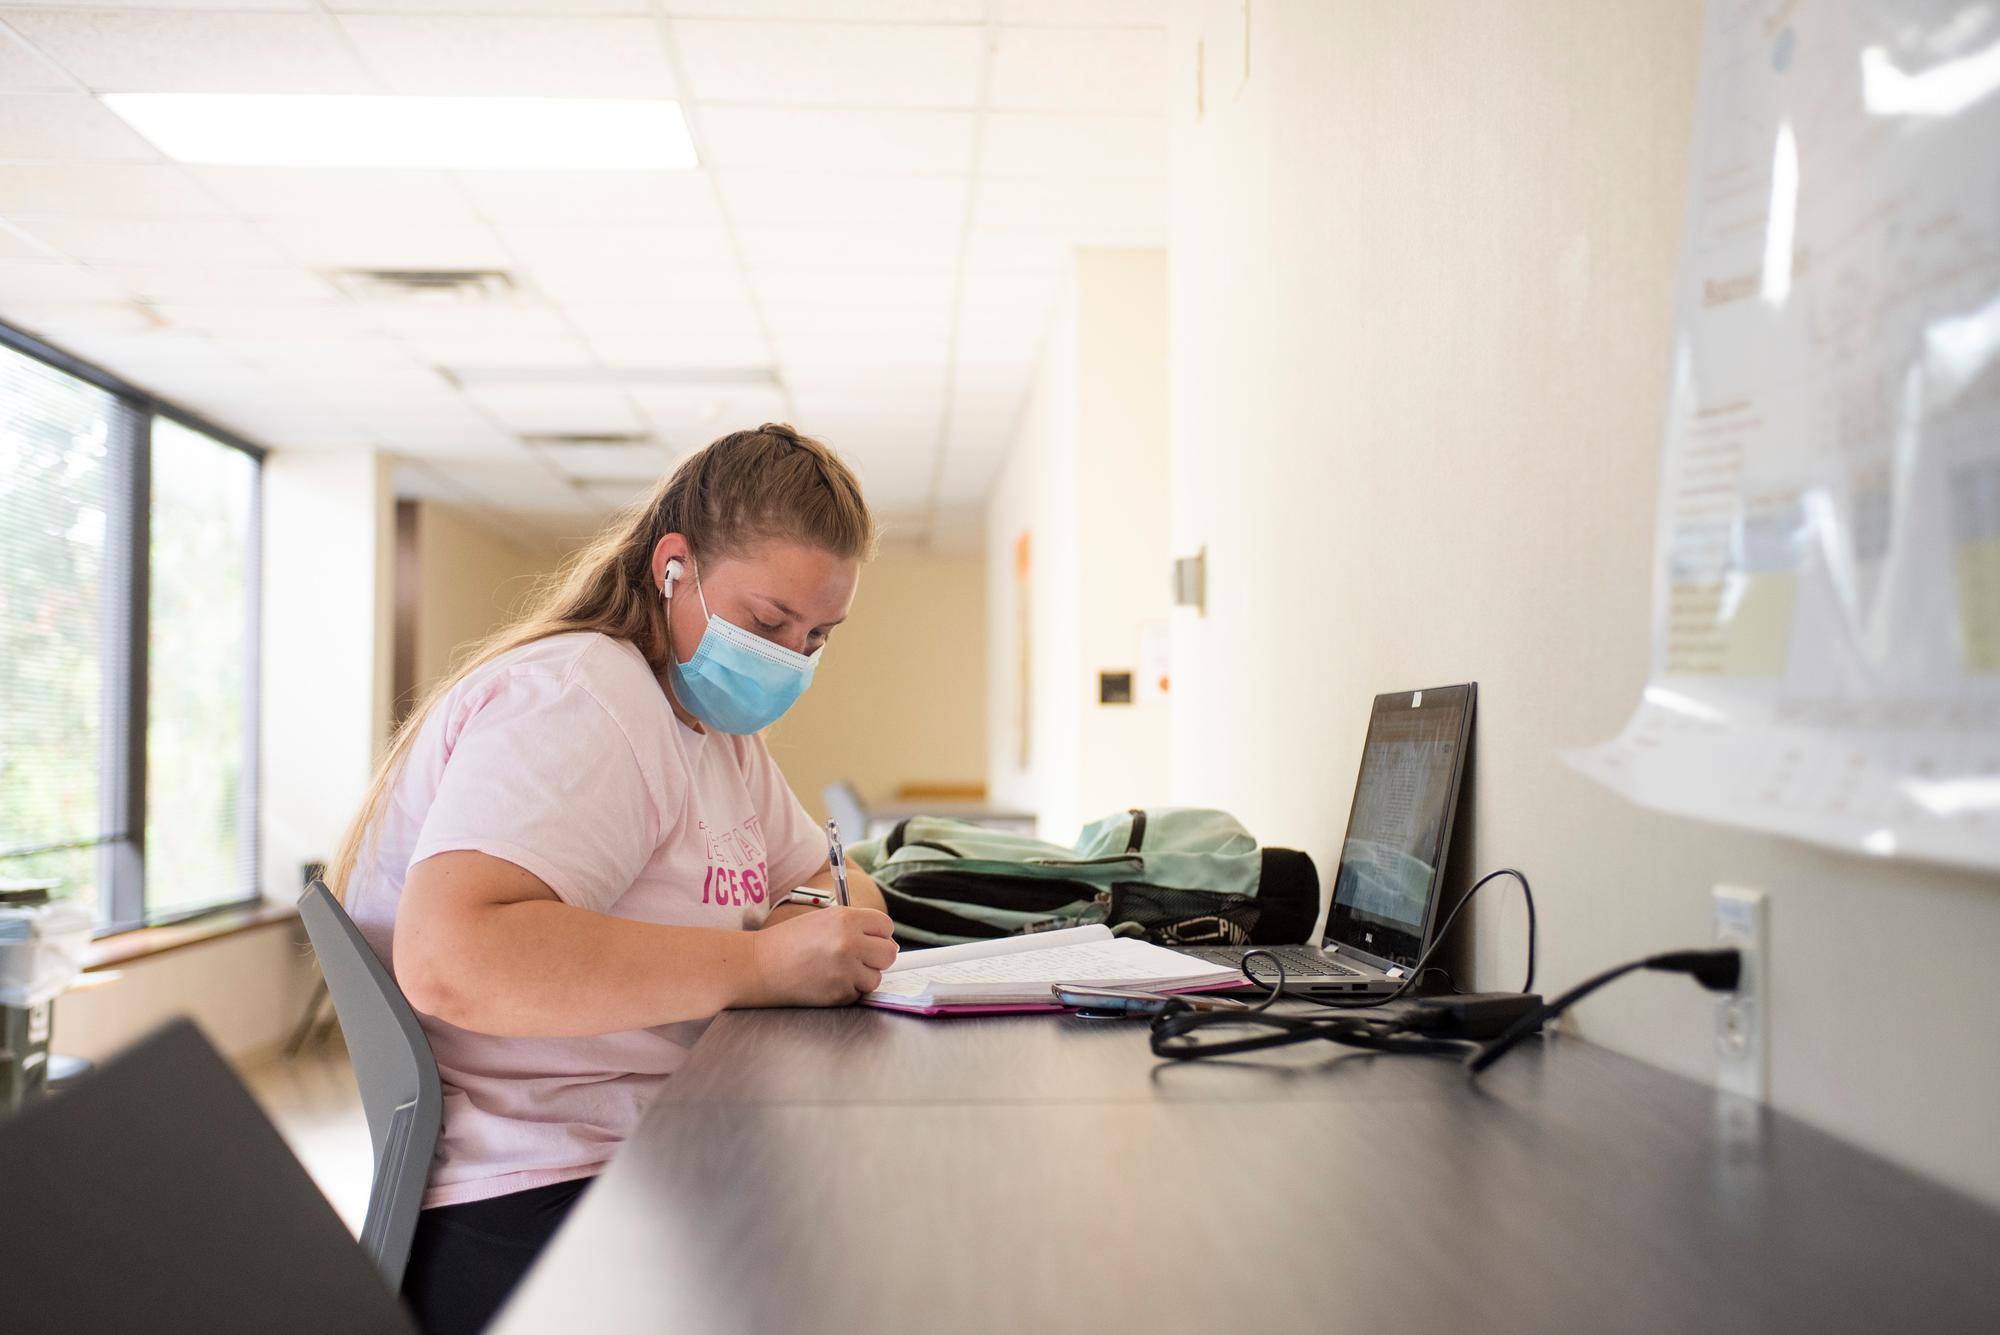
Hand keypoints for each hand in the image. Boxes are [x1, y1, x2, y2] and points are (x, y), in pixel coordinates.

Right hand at [743, 906, 898, 1006]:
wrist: (758, 966)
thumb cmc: (789, 941)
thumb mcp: (823, 920)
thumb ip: (856, 927)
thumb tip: (890, 945)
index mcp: (846, 919)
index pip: (886, 926)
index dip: (880, 934)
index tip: (871, 940)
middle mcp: (849, 943)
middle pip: (889, 953)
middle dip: (878, 957)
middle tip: (859, 958)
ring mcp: (845, 971)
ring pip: (876, 978)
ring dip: (861, 977)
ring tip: (835, 970)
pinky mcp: (838, 994)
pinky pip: (857, 994)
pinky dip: (846, 991)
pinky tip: (825, 982)